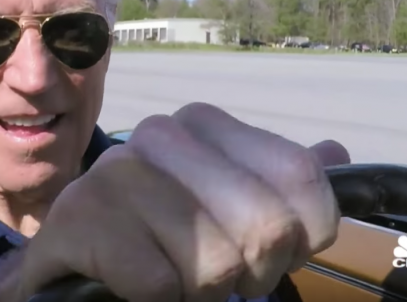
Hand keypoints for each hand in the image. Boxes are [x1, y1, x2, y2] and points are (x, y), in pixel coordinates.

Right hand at [20, 103, 349, 301]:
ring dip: (199, 291)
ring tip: (170, 274)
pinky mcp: (80, 217)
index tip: (264, 249)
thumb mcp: (225, 203)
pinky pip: (160, 285)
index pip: (301, 180)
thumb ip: (278, 179)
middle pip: (265, 226)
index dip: (300, 237)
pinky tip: (132, 281)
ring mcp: (116, 172)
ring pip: (214, 264)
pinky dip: (158, 300)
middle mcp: (160, 133)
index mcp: (202, 122)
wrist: (73, 256)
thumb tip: (334, 154)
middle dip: (248, 271)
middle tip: (212, 273)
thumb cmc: (157, 234)